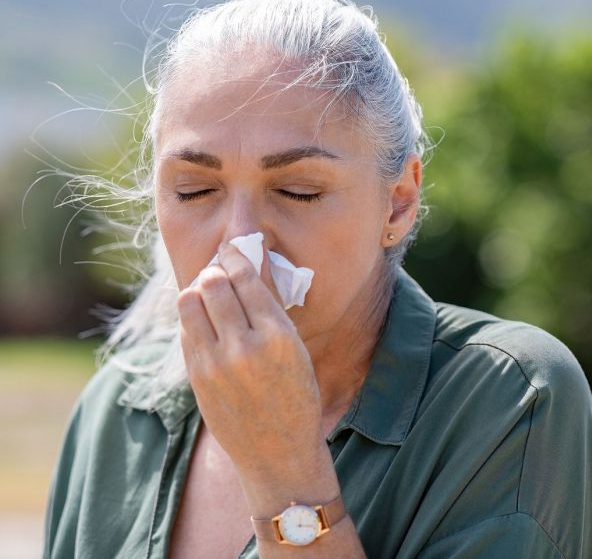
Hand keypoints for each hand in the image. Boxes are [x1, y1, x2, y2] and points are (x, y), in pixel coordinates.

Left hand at [177, 240, 323, 481]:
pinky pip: (185, 329)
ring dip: (197, 290)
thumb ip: (268, 311)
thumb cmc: (295, 397)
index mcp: (278, 337)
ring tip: (208, 294)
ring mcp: (214, 364)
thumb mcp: (295, 349)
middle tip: (219, 272)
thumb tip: (244, 270)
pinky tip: (206, 320)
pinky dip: (193, 316)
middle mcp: (243, 347)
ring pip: (188, 302)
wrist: (277, 452)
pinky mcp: (196, 377)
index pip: (245, 278)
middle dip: (215, 270)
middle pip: (211, 284)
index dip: (235, 257)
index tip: (232, 250)